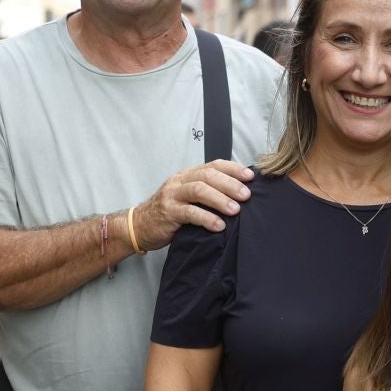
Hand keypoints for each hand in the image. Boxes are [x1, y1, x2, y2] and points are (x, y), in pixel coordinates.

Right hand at [132, 160, 257, 248]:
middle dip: (230, 184)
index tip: (250, 176)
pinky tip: (219, 225)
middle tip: (246, 195)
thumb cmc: (169, 213)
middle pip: (208, 176)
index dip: (233, 169)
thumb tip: (239, 195)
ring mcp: (172, 196)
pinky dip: (206, 218)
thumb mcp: (188, 198)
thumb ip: (208, 193)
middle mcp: (180, 181)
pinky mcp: (168, 213)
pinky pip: (189, 213)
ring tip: (236, 210)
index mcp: (188, 175)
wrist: (140, 226)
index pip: (213, 165)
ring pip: (199, 191)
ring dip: (220, 199)